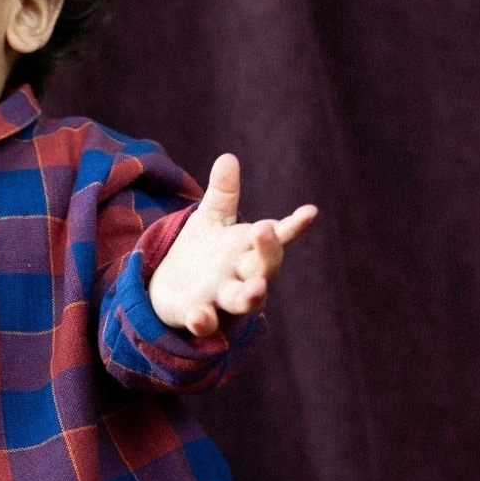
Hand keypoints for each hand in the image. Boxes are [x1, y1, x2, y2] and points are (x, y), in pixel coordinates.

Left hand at [147, 153, 317, 337]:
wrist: (169, 286)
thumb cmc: (201, 251)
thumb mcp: (211, 219)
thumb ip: (223, 194)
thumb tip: (228, 157)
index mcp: (248, 248)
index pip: (277, 236)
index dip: (294, 226)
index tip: (310, 212)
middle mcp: (241, 275)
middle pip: (265, 267)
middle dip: (268, 252)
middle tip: (266, 231)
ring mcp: (221, 297)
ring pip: (244, 300)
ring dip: (253, 295)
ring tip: (257, 287)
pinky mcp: (197, 315)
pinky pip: (205, 322)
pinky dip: (204, 321)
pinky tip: (200, 314)